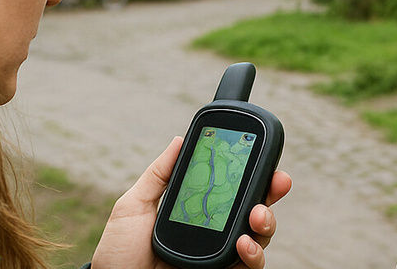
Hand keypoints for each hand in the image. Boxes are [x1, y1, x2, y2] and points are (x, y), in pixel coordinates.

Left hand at [91, 137, 291, 268]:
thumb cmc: (119, 253)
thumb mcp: (134, 206)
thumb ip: (159, 175)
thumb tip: (179, 139)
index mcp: (196, 212)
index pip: (230, 190)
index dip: (251, 174)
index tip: (261, 156)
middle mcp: (213, 233)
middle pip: (253, 209)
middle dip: (271, 193)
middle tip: (278, 181)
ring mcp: (219, 257)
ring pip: (259, 237)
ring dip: (266, 222)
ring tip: (257, 215)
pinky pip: (250, 267)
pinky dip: (255, 254)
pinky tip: (245, 244)